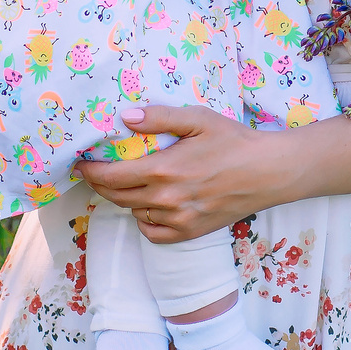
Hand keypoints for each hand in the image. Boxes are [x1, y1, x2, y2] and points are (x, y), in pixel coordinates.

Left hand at [76, 105, 285, 241]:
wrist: (269, 172)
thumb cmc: (234, 141)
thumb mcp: (198, 119)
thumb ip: (159, 117)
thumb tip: (125, 116)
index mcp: (163, 170)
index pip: (111, 177)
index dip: (91, 171)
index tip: (81, 164)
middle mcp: (166, 200)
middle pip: (117, 197)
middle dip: (100, 184)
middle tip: (94, 172)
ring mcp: (178, 220)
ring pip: (135, 214)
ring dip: (125, 200)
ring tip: (126, 184)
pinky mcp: (190, 233)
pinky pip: (153, 233)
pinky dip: (145, 221)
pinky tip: (149, 206)